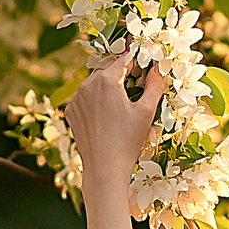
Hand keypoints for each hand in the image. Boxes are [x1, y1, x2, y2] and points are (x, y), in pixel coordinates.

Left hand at [65, 49, 164, 191]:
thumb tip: (158, 68)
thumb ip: (154, 85)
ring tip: (119, 105)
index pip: (123, 60)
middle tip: (134, 86)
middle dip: (120, 75)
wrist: (104, 168)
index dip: (136, 60)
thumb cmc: (128, 141)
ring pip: (94, 83)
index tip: (144, 63)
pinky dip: (94, 101)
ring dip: (106, 87)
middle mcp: (86, 85)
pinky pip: (84, 98)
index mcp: (106, 80)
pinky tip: (106, 116)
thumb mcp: (146, 111)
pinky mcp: (70, 111)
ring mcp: (75, 98)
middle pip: (107, 70)